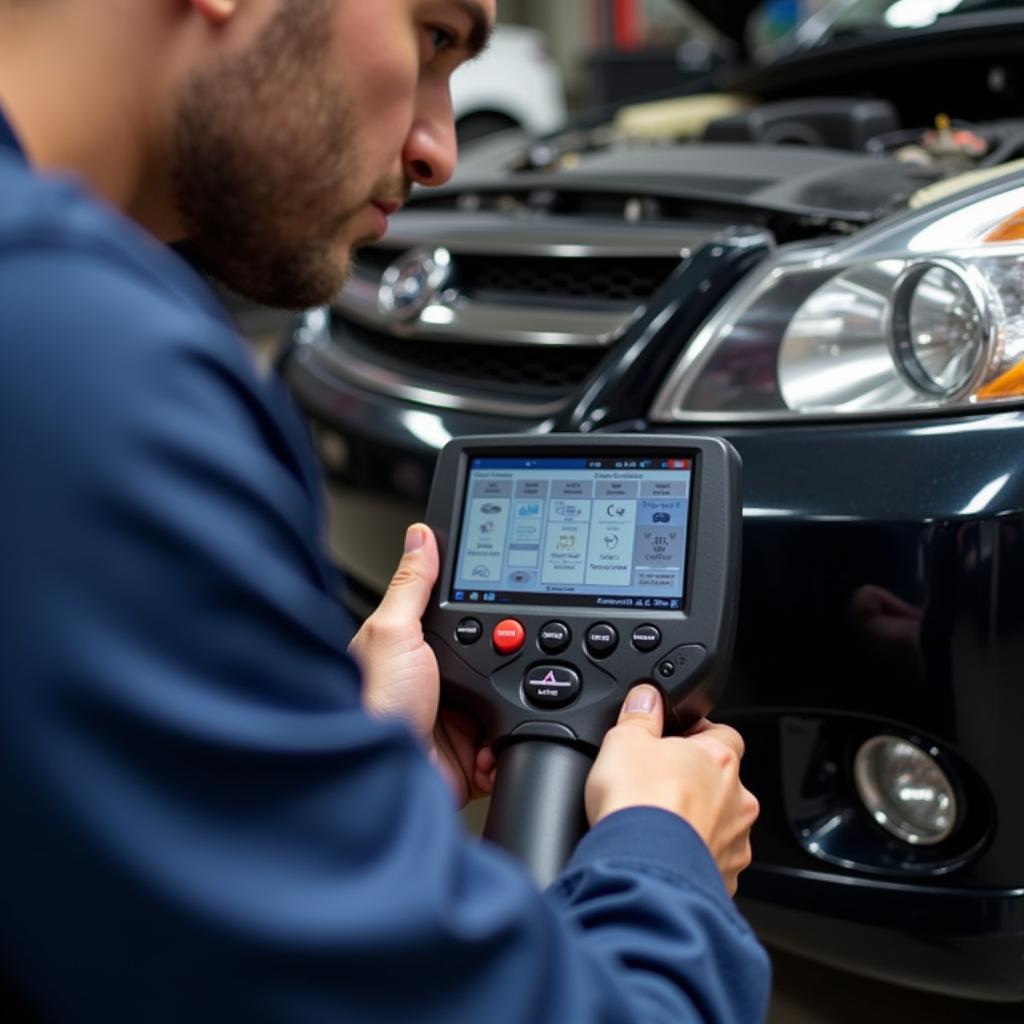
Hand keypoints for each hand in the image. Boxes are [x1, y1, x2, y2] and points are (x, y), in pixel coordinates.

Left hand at [347, 523, 494, 806]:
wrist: (383, 779)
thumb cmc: (372, 706)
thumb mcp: (391, 633)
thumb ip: (410, 586)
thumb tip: (421, 536)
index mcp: (415, 648)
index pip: (462, 615)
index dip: (487, 608)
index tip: (512, 599)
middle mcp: (437, 681)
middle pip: (492, 656)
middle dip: (508, 662)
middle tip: (508, 661)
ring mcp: (456, 717)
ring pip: (506, 698)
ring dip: (511, 704)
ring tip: (496, 704)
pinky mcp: (471, 753)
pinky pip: (508, 740)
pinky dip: (509, 741)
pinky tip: (496, 738)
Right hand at [585, 685, 758, 894]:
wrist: (641, 868)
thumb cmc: (637, 804)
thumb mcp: (625, 740)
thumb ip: (640, 714)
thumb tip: (646, 696)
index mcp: (719, 759)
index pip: (724, 733)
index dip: (699, 734)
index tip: (677, 739)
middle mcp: (737, 800)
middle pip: (722, 782)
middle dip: (696, 783)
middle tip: (660, 787)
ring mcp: (735, 843)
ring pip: (721, 824)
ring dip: (698, 823)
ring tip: (659, 826)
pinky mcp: (725, 879)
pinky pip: (712, 862)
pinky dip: (693, 858)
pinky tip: (665, 855)